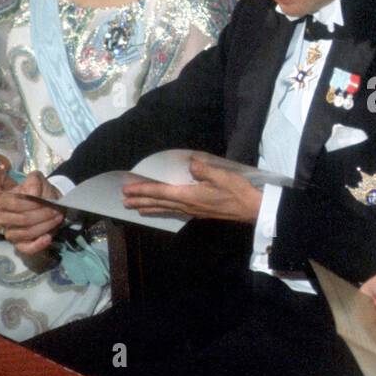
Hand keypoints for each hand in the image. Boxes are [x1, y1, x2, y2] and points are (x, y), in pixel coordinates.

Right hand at [0, 171, 64, 255]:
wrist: (49, 203)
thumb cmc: (41, 192)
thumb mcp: (38, 180)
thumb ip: (34, 181)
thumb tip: (32, 193)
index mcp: (2, 201)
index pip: (14, 204)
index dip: (32, 204)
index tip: (48, 201)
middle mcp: (2, 218)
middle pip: (21, 220)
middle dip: (42, 215)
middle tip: (57, 210)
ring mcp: (10, 232)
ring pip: (25, 233)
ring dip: (44, 226)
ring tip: (57, 219)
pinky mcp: (20, 244)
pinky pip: (25, 249)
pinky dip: (38, 245)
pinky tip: (48, 237)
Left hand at [120, 158, 260, 222]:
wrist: (251, 208)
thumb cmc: (237, 191)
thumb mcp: (222, 176)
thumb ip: (204, 170)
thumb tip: (190, 164)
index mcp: (190, 195)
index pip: (161, 193)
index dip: (143, 191)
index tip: (128, 190)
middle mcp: (188, 205)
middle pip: (159, 203)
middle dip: (141, 202)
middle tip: (124, 202)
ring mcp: (193, 210)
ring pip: (166, 209)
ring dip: (150, 208)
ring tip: (136, 209)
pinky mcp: (199, 212)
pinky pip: (175, 211)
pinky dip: (163, 210)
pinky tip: (163, 210)